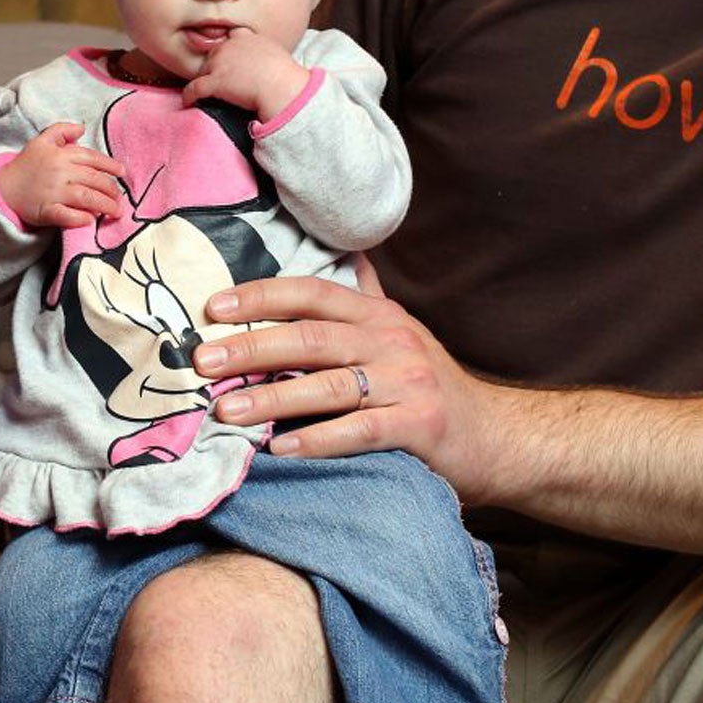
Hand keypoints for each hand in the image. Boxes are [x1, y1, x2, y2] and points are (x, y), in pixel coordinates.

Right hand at [0, 121, 126, 228]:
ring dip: (105, 205)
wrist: (3, 187)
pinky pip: (67, 215)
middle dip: (112, 190)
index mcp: (61, 154)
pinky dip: (81, 218)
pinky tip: (90, 220)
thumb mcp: (41, 141)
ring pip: (86, 197)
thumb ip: (61, 130)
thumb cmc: (26, 164)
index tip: (122, 173)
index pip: (93, 158)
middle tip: (120, 199)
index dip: (110, 166)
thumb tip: (82, 128)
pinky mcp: (46, 210)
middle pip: (95, 180)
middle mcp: (60, 172)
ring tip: (115, 211)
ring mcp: (53, 192)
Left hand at [181, 28, 311, 120]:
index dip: (229, 48)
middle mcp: (230, 46)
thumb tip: (268, 67)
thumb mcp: (278, 56)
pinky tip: (188, 101)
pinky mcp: (214, 81)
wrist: (281, 87)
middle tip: (218, 79)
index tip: (230, 57)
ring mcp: (220, 63)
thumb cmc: (286, 76)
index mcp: (248, 38)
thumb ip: (266, 56)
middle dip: (215, 65)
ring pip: (203, 70)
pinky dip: (189, 95)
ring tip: (203, 92)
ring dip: (203, 79)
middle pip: (214, 53)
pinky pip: (195, 88)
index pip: (232, 37)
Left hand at [194, 261, 495, 492]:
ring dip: (272, 397)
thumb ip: (365, 300)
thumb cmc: (432, 388)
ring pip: (329, 385)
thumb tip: (346, 254)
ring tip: (226, 411)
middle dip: (251, 346)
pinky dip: (318, 439)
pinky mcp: (419, 425)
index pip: (311, 293)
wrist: (498, 437)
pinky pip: (360, 431)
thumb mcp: (399, 334)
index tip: (213, 308)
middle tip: (203, 361)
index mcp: (378, 315)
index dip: (261, 297)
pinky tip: (282, 447)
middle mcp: (392, 340)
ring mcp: (408, 382)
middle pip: (310, 337)